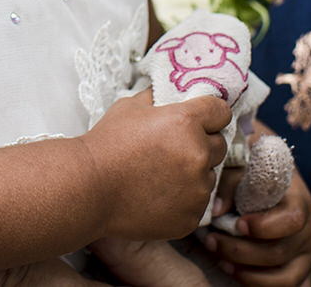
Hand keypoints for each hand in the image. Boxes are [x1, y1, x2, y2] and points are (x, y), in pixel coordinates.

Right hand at [81, 90, 230, 241]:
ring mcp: (196, 189)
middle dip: (202, 144)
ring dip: (193, 174)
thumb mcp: (129, 107)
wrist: (89, 188)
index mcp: (185, 122)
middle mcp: (197, 154)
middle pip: (219, 145)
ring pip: (208, 176)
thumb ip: (157, 98)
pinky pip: (196, 204)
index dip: (211, 114)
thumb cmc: (106, 145)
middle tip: (174, 149)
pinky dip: (183, 200)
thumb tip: (169, 94)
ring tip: (160, 175)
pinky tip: (157, 195)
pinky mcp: (190, 217)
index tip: (203, 120)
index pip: (220, 111)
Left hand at [202, 159, 310, 286]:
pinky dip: (263, 286)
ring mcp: (306, 253)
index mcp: (299, 201)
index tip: (238, 224)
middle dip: (241, 252)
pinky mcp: (300, 269)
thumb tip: (217, 210)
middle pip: (280, 253)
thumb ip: (230, 180)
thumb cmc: (254, 166)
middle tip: (211, 242)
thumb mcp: (243, 162)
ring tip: (222, 262)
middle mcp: (309, 230)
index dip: (265, 226)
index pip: (292, 220)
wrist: (269, 172)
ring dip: (249, 275)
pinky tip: (238, 275)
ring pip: (285, 278)